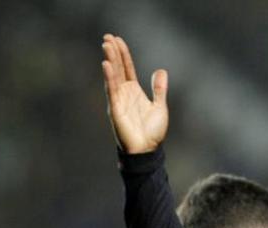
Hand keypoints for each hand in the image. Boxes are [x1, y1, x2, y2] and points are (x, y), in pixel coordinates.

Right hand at [101, 34, 167, 153]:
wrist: (148, 150)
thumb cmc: (152, 132)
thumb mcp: (160, 106)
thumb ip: (159, 89)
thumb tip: (161, 71)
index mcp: (134, 91)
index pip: (126, 68)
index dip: (123, 54)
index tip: (117, 39)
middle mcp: (124, 94)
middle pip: (118, 68)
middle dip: (113, 52)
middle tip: (108, 37)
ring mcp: (118, 101)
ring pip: (113, 76)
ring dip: (110, 60)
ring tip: (106, 45)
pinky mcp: (115, 109)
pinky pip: (111, 91)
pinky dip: (109, 78)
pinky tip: (106, 65)